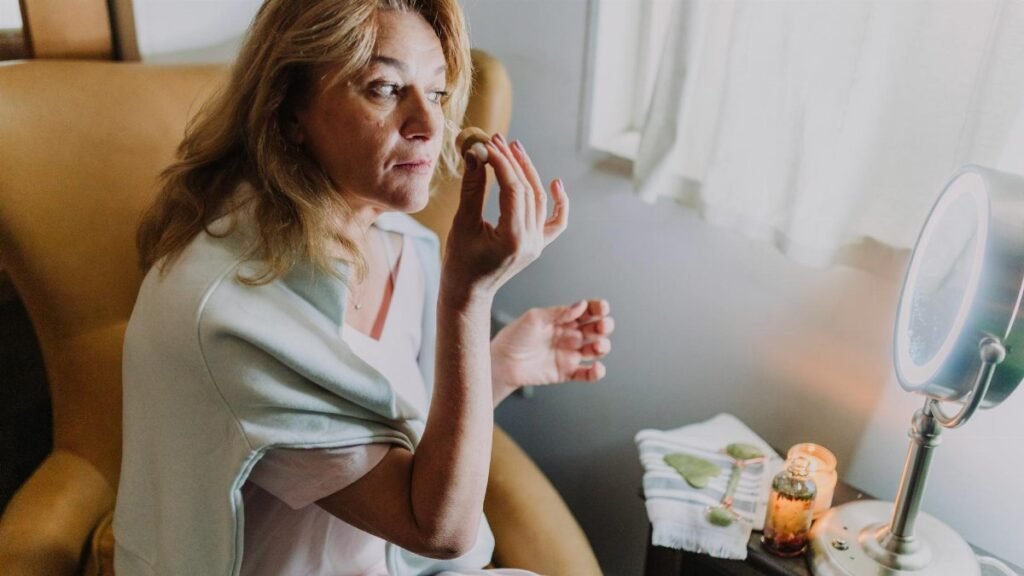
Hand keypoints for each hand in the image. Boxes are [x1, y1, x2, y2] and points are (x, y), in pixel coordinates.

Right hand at [442, 133, 567, 303]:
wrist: (468, 293)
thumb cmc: (459, 263)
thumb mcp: (462, 224)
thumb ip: (472, 188)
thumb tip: (476, 153)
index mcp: (512, 239)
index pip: (513, 190)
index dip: (501, 163)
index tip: (486, 144)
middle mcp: (531, 241)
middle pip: (528, 190)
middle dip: (512, 162)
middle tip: (496, 139)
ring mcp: (537, 244)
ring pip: (538, 199)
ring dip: (527, 172)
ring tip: (512, 149)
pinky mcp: (537, 245)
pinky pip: (555, 222)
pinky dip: (559, 203)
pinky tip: (555, 183)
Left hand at [491, 299, 613, 399]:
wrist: (501, 362)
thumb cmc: (514, 337)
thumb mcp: (534, 318)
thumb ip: (558, 312)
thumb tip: (581, 305)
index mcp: (563, 319)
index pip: (587, 311)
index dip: (598, 308)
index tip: (602, 308)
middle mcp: (569, 335)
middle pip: (596, 329)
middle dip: (604, 326)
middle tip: (601, 326)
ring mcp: (569, 354)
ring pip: (596, 350)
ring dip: (603, 347)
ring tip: (597, 347)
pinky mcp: (566, 372)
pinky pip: (587, 374)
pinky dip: (596, 373)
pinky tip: (597, 368)